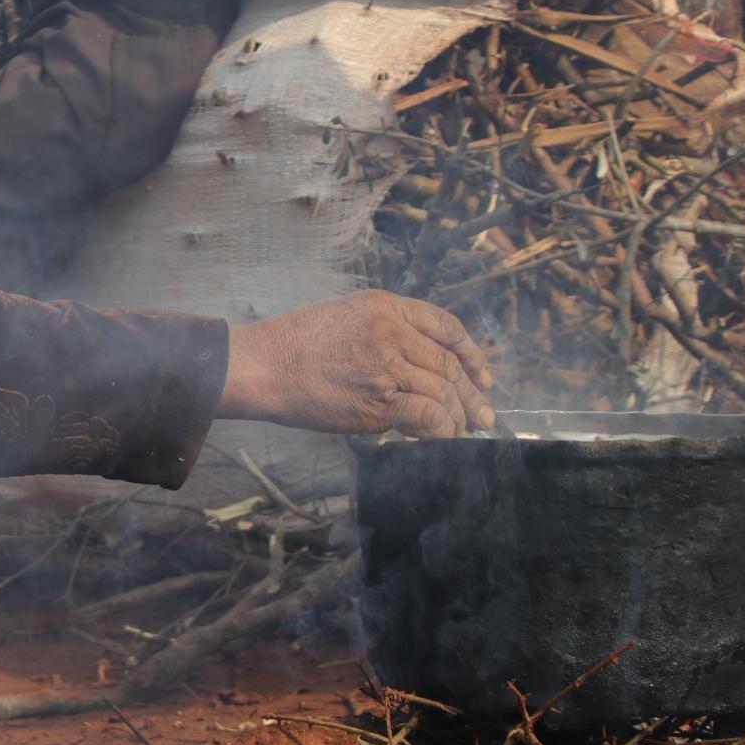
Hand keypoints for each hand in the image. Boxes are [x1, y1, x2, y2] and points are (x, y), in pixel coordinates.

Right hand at [219, 291, 495, 437]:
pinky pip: (427, 415)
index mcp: (385, 306)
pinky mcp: (377, 400)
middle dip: (472, 393)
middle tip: (484, 414)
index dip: (472, 353)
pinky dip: (442, 430)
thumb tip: (411, 362)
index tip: (482, 375)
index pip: (446, 326)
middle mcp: (392, 331)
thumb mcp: (342, 316)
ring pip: (443, 391)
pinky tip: (443, 439)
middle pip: (449, 363)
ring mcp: (386, 364)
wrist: (260, 365)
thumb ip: (381, 330)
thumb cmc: (290, 344)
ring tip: (464, 432)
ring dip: (459, 416)